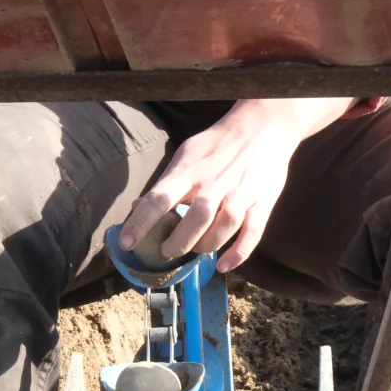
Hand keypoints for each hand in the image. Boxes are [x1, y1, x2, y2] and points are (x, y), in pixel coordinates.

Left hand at [119, 97, 352, 272]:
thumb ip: (168, 181)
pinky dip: (238, 254)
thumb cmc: (218, 144)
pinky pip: (251, 234)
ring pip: (222, 229)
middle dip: (177, 243)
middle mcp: (214, 183)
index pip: (158, 199)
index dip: (140, 223)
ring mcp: (240, 194)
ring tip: (195, 250)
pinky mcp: (262, 203)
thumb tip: (139, 206)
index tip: (125, 243)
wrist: (265, 124)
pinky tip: (224, 266)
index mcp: (189, 171)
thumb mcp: (188, 153)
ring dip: (205, 247)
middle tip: (167, 250)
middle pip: (194, 219)